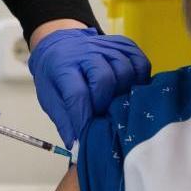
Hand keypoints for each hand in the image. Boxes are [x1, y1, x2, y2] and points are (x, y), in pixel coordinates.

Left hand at [28, 27, 149, 147]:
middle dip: (105, 103)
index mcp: (62, 66)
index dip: (84, 117)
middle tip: (102, 114)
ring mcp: (106, 46)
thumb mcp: (50, 98)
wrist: (60, 43)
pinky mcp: (124, 44)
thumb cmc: (56, 74)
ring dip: (124, 92)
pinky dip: (140, 79)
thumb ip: (65, 121)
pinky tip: (130, 89)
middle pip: (105, 79)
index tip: (87, 134)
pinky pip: (140, 63)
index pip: (77, 93)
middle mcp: (86, 51)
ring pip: (126, 70)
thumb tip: (77, 146)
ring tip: (117, 103)